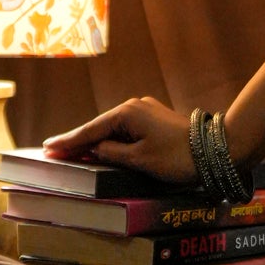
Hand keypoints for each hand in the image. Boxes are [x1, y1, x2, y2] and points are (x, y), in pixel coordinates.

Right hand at [43, 96, 197, 185]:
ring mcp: (146, 110)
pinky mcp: (155, 118)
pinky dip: (112, 138)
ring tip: (71, 150)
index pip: (90, 131)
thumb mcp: (139, 159)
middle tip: (53, 150)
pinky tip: (102, 146)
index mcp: (127, 113)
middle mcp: (134, 105)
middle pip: (99, 126)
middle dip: (78, 139)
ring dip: (95, 140)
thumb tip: (93, 148)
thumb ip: (111, 153)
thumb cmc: (177, 157)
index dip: (68, 142)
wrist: (217, 150)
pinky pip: (126, 129)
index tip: (48, 149)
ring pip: (113, 128)